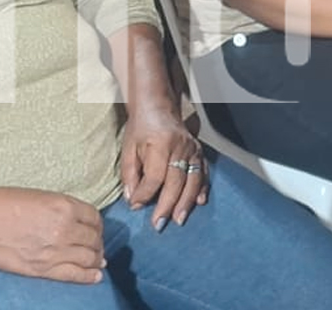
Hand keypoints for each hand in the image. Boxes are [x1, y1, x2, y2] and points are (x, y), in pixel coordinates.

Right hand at [0, 187, 104, 282]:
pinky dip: (89, 277)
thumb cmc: (8, 204)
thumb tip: (82, 223)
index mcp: (65, 207)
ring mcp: (56, 251)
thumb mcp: (43, 197)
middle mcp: (65, 229)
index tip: (96, 229)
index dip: (98, 225)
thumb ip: (65, 209)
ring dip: (96, 260)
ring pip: (89, 258)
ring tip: (98, 261)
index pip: (94, 218)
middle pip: (93, 239)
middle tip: (97, 246)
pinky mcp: (44, 269)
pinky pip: (75, 275)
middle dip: (98, 243)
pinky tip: (96, 276)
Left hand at [119, 106, 208, 229]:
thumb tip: (133, 201)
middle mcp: (180, 146)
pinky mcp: (199, 151)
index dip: (145, 194)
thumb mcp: (128, 149)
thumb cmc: (140, 129)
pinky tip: (199, 202)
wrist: (157, 107)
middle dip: (167, 205)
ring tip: (179, 220)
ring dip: (186, 202)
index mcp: (160, 143)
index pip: (154, 176)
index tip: (135, 207)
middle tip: (159, 224)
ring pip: (192, 180)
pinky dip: (202, 189)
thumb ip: (129, 175)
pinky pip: (203, 173)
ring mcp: (192, 149)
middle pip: (175, 182)